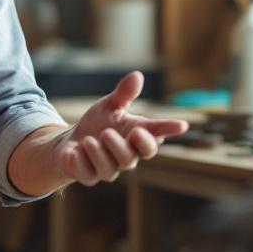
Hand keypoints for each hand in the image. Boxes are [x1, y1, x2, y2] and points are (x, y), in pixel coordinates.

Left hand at [55, 71, 189, 186]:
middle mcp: (125, 157)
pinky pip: (86, 174)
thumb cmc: (98, 123)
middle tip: (107, 132)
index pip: (155, 137)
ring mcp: (107, 169)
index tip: (181, 125)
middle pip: (131, 158)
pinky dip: (79, 162)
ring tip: (88, 140)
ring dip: (98, 154)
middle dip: (119, 146)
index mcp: (134, 138)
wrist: (71, 141)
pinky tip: (73, 152)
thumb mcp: (109, 106)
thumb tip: (137, 75)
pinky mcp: (88, 175)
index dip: (168, 131)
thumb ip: (123, 95)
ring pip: (109, 169)